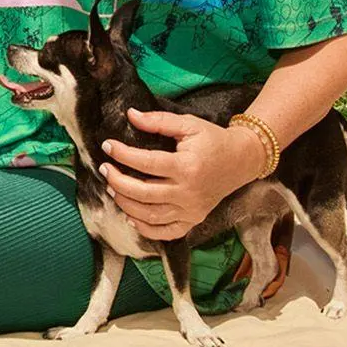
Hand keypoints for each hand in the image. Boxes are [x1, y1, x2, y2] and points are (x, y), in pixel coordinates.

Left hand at [99, 109, 270, 240]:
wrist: (242, 160)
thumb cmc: (213, 140)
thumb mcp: (189, 124)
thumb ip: (159, 121)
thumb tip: (131, 115)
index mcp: (187, 166)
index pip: (146, 163)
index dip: (122, 154)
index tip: (107, 146)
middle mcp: (189, 192)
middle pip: (143, 193)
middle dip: (117, 181)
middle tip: (104, 169)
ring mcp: (192, 209)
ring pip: (150, 215)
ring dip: (125, 204)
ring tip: (112, 188)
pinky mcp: (194, 219)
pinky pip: (166, 232)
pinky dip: (146, 228)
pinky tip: (131, 216)